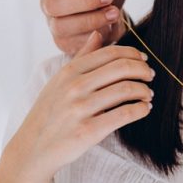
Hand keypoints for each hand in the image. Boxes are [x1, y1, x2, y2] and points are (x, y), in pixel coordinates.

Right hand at [0, 32, 154, 182]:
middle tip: (150, 76)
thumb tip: (98, 33)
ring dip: (145, 91)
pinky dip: (141, 109)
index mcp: (69, 71)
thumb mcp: (59, 80)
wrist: (32, 150)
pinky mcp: (89, 131)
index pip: (111, 53)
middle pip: (122, 68)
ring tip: (148, 95)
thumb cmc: (49, 113)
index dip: (133, 54)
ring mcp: (81, 108)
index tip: (143, 60)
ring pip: (127, 89)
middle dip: (143, 70)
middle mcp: (74, 86)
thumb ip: (82, 56)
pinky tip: (144, 109)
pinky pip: (125, 114)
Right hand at [39, 0, 127, 54]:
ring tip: (113, 12)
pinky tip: (109, 25)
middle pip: (54, 4)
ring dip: (92, 19)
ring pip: (62, 26)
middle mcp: (47, 3)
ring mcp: (54, 25)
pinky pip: (75, 43)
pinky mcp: (65, 43)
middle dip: (85, 0)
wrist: (113, 12)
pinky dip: (96, 33)